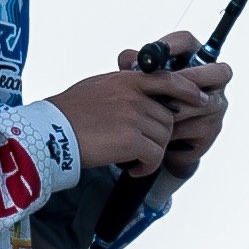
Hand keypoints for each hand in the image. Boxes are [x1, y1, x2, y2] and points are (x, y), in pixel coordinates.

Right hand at [50, 41, 229, 183]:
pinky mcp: (131, 140)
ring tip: (132, 161)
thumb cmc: (66, 113)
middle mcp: (133, 95)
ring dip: (151, 154)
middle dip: (158, 136)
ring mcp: (133, 116)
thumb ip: (121, 89)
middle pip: (167, 118)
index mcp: (126, 79)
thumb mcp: (96, 87)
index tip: (199, 99)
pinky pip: (154, 156)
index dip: (187, 90)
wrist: (49, 131)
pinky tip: (131, 169)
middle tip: (141, 149)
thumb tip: (136, 97)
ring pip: (163, 138)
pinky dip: (146, 167)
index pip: (168, 79)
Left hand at [133, 31, 229, 178]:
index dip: (173, 45)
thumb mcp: (136, 83)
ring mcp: (215, 106)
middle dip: (192, 76)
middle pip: (219, 72)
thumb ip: (132, 67)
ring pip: (204, 103)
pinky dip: (174, 131)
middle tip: (167, 84)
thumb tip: (130, 58)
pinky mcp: (211, 131)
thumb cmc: (147, 104)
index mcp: (190, 60)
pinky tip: (157, 134)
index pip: (188, 42)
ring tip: (152, 114)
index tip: (154, 54)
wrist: (149, 141)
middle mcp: (211, 82)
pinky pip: (196, 128)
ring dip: (176, 108)